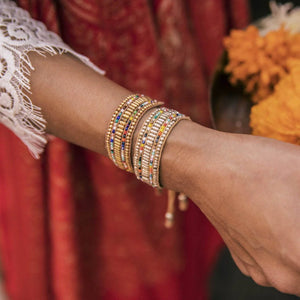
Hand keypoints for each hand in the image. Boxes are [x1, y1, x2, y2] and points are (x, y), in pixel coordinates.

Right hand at [161, 121, 299, 295]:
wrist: (203, 165)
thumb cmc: (253, 165)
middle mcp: (281, 276)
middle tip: (298, 203)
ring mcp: (259, 270)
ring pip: (298, 264)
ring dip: (298, 241)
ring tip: (289, 208)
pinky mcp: (243, 259)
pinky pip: (277, 261)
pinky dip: (284, 243)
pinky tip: (274, 215)